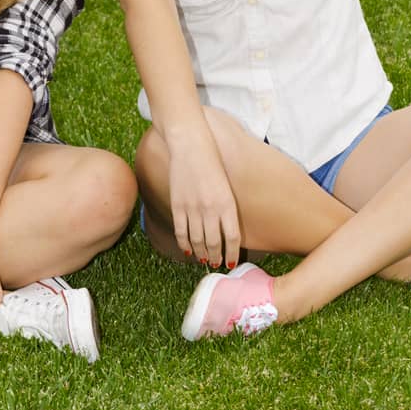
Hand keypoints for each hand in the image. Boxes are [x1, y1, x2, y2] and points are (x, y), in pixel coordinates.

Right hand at [167, 140, 241, 270]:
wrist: (191, 145)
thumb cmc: (212, 162)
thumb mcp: (225, 186)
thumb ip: (226, 207)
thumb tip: (225, 229)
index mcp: (227, 203)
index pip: (233, 238)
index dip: (232, 254)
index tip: (231, 263)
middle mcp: (211, 209)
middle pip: (214, 243)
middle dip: (216, 257)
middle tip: (216, 264)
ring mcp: (192, 208)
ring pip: (197, 241)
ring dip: (201, 254)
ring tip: (203, 260)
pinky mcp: (177, 204)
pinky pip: (181, 231)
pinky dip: (184, 244)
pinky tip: (188, 250)